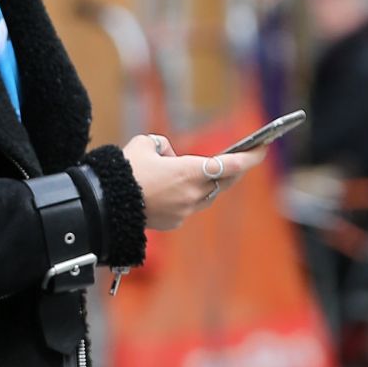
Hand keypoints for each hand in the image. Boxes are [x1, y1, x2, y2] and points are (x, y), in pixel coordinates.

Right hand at [122, 134, 266, 230]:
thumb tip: (170, 156)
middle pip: (224, 181)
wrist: (105, 203)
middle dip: (234, 169)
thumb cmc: (124, 170)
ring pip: (208, 195)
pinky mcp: (175, 222)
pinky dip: (188, 196)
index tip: (262, 149)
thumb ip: (164, 145)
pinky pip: (190, 206)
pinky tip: (175, 188)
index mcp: (189, 172)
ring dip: (210, 183)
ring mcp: (185, 210)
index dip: (250, 157)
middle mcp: (192, 193)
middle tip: (243, 157)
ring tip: (207, 170)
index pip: (229, 164)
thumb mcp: (145, 144)